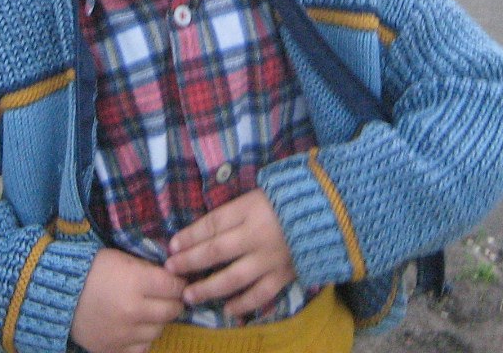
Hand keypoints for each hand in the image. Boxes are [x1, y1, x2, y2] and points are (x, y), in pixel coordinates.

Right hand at [70, 248, 185, 352]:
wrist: (58, 293)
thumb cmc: (92, 269)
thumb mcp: (122, 259)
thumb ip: (148, 270)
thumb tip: (173, 279)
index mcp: (135, 282)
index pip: (174, 287)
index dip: (178, 283)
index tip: (176, 282)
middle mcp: (133, 311)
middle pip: (171, 311)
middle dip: (173, 302)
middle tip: (167, 297)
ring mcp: (123, 334)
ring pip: (158, 331)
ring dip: (158, 321)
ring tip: (149, 311)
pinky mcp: (113, 349)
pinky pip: (142, 348)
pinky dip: (142, 339)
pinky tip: (135, 328)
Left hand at [164, 189, 296, 318]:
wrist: (330, 211)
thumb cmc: (289, 198)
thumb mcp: (260, 193)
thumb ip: (236, 210)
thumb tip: (208, 227)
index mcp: (249, 209)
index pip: (212, 224)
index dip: (190, 235)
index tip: (172, 245)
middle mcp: (256, 235)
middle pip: (216, 250)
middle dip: (190, 261)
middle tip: (171, 270)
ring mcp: (270, 257)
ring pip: (233, 277)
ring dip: (209, 288)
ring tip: (190, 296)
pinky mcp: (284, 274)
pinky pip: (259, 294)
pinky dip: (243, 303)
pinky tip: (227, 309)